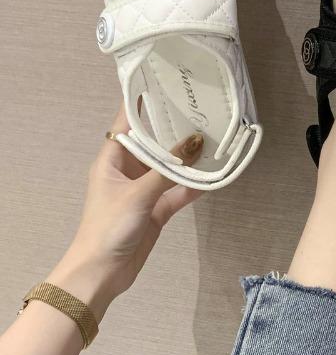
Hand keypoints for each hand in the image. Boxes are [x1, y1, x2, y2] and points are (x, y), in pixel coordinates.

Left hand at [47, 104, 203, 319]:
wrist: (102, 273)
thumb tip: (197, 142)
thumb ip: (168, 169)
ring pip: (170, 166)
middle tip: (200, 107)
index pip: (128, 122)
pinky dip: (195, 185)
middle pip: (154, 142)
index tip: (165, 81)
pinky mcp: (157, 209)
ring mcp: (144, 190)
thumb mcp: (137, 194)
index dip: (143, 101)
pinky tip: (214, 174)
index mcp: (112, 158)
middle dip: (174, 127)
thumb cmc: (108, 227)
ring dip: (188, 157)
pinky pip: (179, 191)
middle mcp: (128, 169)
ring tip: (214, 136)